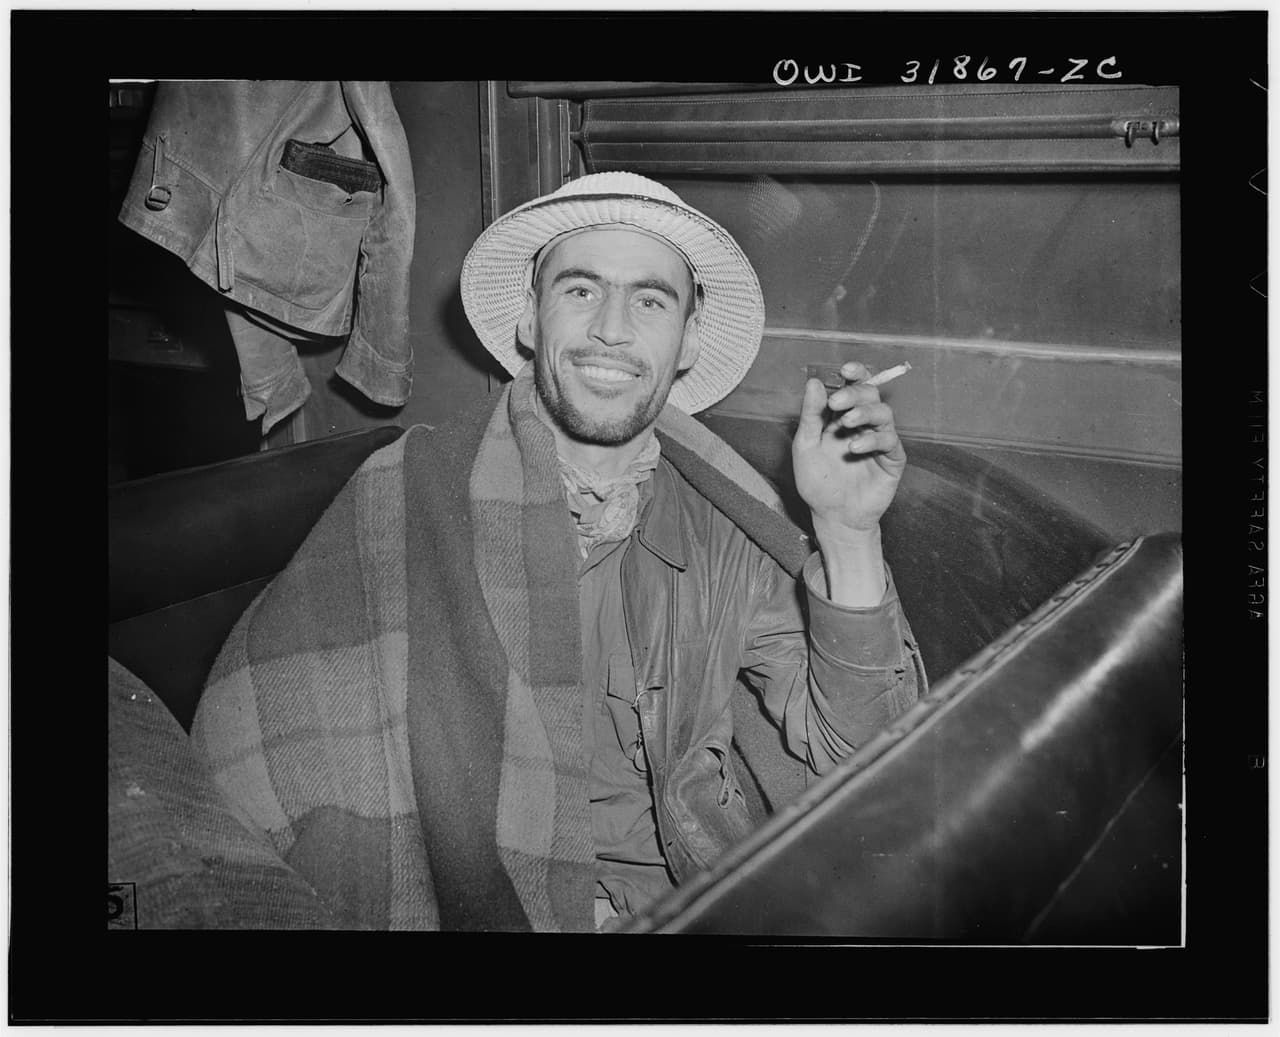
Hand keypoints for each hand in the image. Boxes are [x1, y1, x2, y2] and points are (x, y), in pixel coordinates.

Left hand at [792, 362, 906, 604]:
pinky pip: (889, 441)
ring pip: (883, 413)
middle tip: (838, 402)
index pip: (853, 386)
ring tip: (846, 423)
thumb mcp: (806, 446)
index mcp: (842, 416)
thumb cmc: (818, 482)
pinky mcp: (892, 459)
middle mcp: (863, 424)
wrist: (833, 516)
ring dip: (865, 413)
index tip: (845, 369)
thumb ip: (811, 415)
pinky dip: (872, 440)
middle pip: (870, 395)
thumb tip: (814, 382)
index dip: (854, 374)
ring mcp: (879, 440)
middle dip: (855, 393)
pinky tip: (854, 448)